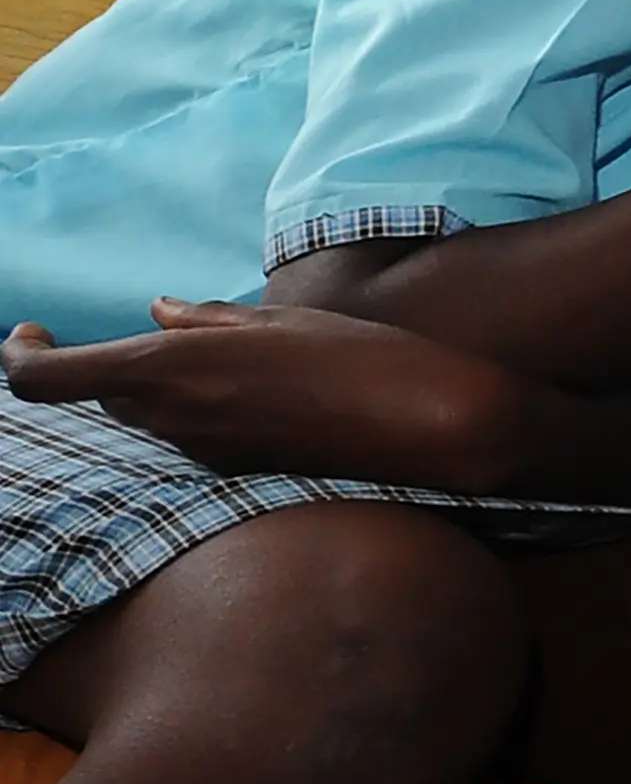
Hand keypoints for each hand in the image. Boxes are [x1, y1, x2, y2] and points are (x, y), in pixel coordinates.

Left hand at [4, 299, 526, 490]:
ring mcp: (206, 453)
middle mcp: (175, 419)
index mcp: (169, 369)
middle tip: (156, 336)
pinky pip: (195, 436)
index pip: (44, 379)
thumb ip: (206, 320)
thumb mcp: (280, 321)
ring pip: (151, 417)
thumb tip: (158, 312)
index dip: (19, 356)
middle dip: (113, 367)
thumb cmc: (364, 358)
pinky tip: (258, 392)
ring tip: (223, 359)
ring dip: (163, 390)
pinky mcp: (239, 472)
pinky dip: (202, 412)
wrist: (435, 428)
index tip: (28, 331)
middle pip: (106, 396)